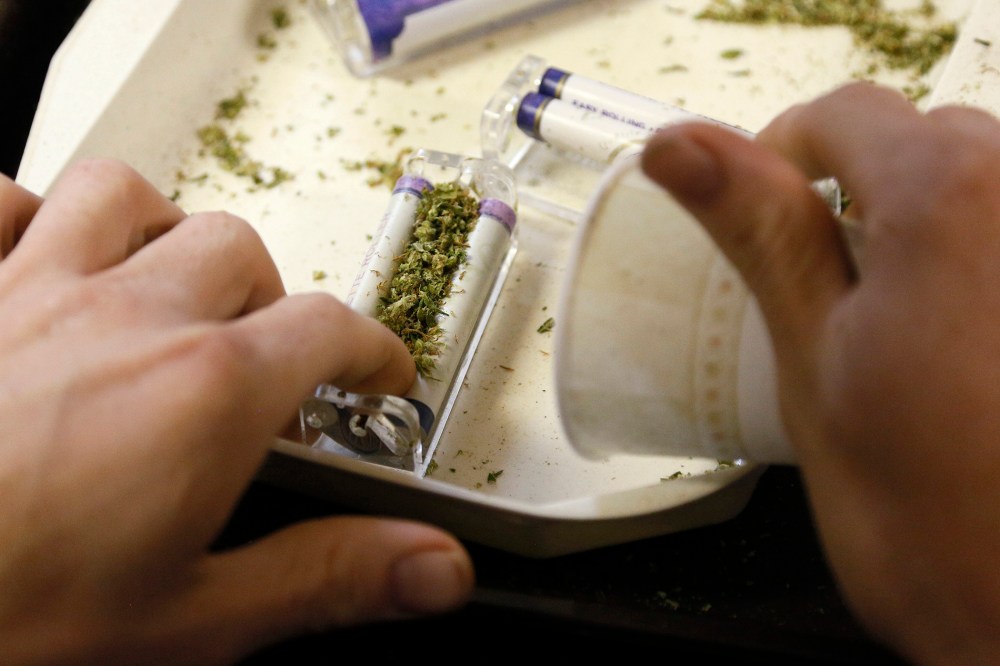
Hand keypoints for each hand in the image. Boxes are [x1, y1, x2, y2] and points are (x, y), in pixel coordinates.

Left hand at [0, 160, 473, 663]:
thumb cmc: (8, 618)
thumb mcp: (191, 621)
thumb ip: (329, 577)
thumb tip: (436, 566)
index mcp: (204, 393)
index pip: (330, 330)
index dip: (371, 348)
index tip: (376, 373)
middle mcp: (126, 317)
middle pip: (238, 253)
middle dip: (269, 301)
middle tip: (260, 362)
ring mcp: (28, 288)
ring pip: (127, 199)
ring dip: (162, 235)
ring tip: (166, 290)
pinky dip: (27, 216)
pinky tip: (40, 260)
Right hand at [641, 82, 999, 664]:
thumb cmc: (931, 520)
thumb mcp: (812, 361)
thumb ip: (759, 233)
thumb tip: (682, 148)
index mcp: (953, 197)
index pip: (842, 117)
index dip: (776, 160)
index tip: (753, 222)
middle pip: (916, 143)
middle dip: (850, 195)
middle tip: (809, 290)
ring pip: (973, 186)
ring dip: (912, 228)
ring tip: (879, 324)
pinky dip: (965, 259)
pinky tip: (949, 340)